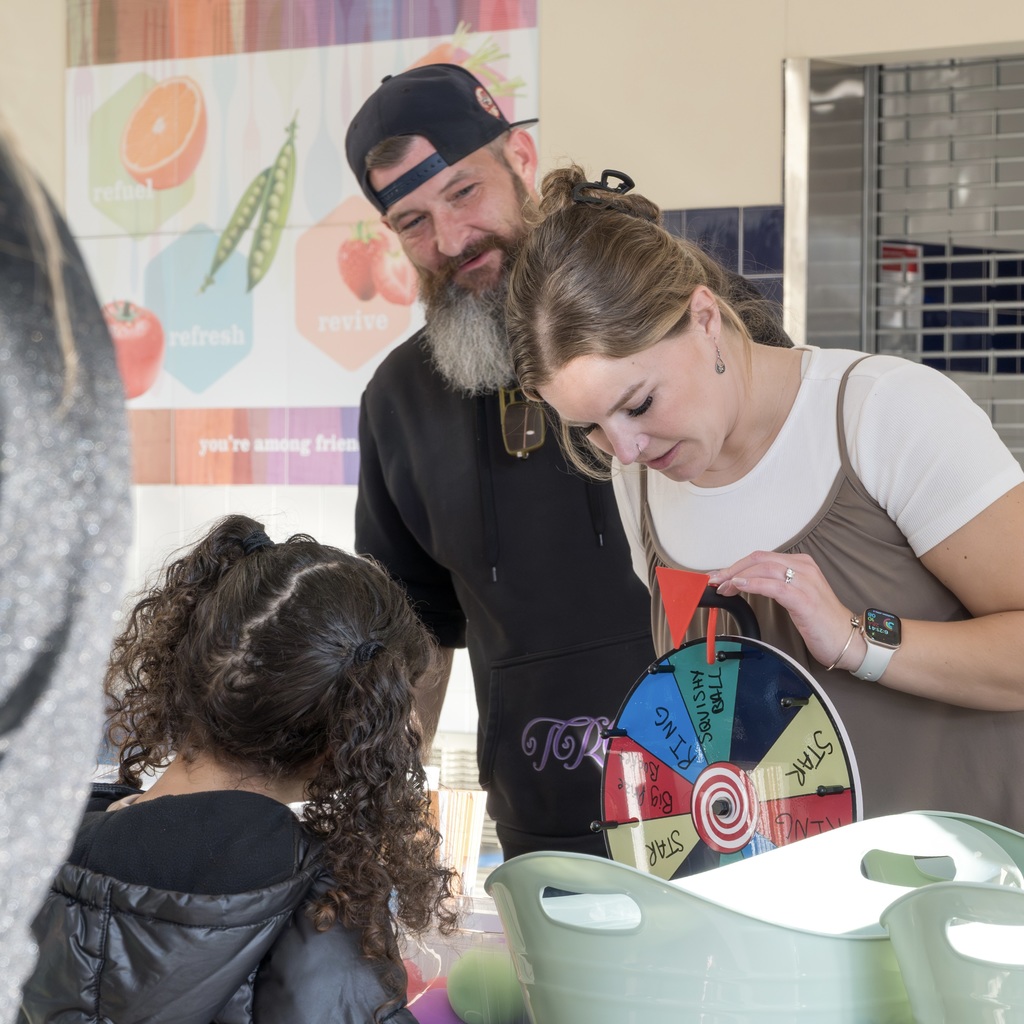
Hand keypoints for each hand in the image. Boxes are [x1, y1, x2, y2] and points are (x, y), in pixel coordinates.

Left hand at [707, 551, 862, 670]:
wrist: (848, 641)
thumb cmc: (821, 622)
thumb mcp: (795, 597)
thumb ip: (775, 586)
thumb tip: (745, 584)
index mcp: (801, 564)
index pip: (761, 557)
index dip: (736, 565)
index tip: (719, 576)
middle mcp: (804, 568)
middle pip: (759, 559)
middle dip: (732, 569)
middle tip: (714, 581)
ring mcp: (805, 582)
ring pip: (764, 568)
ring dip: (737, 576)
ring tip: (723, 587)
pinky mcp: (804, 599)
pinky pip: (774, 585)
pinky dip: (753, 583)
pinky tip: (740, 586)